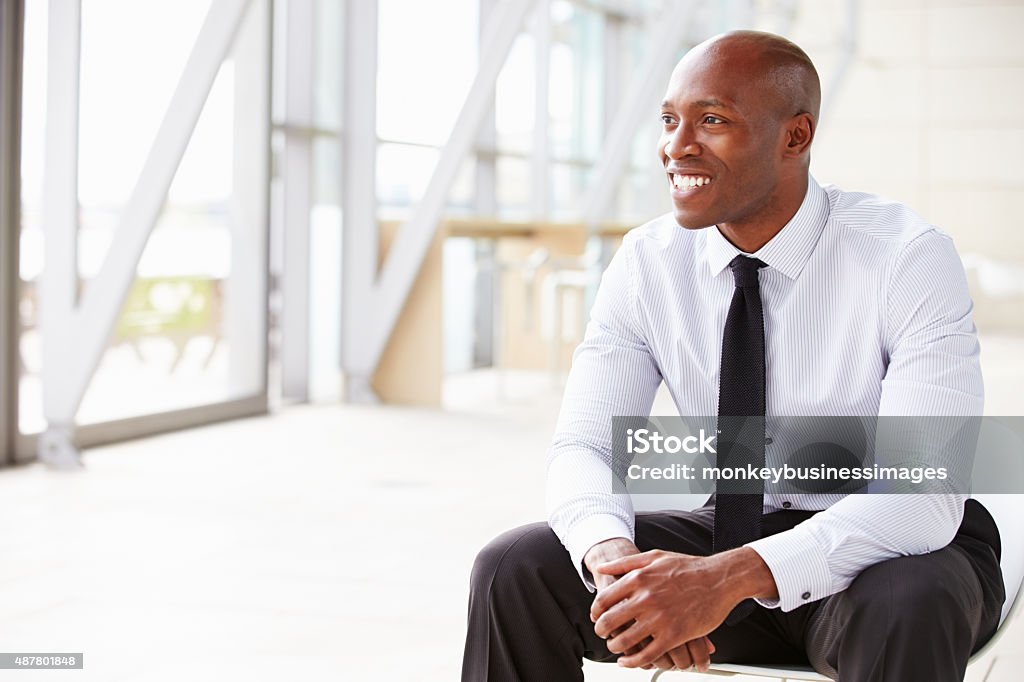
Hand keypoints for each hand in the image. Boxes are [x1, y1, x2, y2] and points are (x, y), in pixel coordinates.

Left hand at [590, 547, 775, 668]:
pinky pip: (647, 655)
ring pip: (625, 641)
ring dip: (615, 647)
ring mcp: (660, 618)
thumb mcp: (654, 556)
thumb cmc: (688, 567)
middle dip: (601, 631)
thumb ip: (625, 563)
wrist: (720, 578)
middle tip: (603, 634)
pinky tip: (629, 661)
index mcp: (639, 578)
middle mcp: (646, 598)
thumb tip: (601, 569)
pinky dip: (634, 662)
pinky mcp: (674, 635)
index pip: (603, 599)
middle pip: (609, 621)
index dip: (595, 611)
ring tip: (615, 647)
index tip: (596, 617)